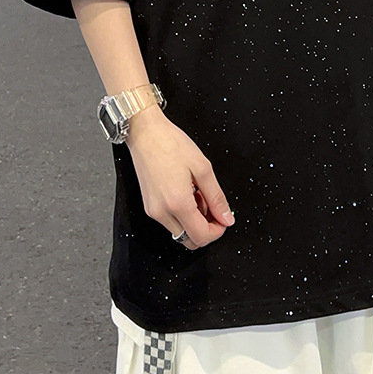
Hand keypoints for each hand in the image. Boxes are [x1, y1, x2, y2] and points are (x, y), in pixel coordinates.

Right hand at [125, 106, 234, 250]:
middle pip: (190, 240)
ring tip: (197, 194)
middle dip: (206, 228)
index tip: (224, 218)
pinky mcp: (149, 206)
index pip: (201, 236)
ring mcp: (153, 211)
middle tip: (212, 206)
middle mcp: (162, 212)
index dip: (218, 231)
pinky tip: (186, 193)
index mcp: (177, 203)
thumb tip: (227, 217)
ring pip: (180, 232)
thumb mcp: (203, 168)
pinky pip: (170, 222)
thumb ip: (217, 197)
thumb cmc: (171, 144)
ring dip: (194, 221)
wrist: (146, 133)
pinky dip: (182, 215)